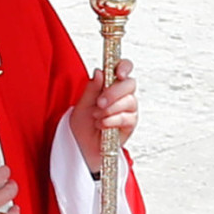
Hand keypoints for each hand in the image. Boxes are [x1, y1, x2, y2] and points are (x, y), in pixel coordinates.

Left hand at [69, 59, 137, 174]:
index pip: (124, 68)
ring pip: (129, 101)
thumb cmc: (84, 124)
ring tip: (96, 117)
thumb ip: (92, 88)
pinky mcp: (131, 123)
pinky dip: (111, 121)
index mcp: (111, 84)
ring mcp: (129, 109)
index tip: (118, 73)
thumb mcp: (82, 104)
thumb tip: (99, 71)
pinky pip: (126, 118)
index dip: (124, 67)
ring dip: (110, 109)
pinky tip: (101, 125)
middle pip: (130, 84)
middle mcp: (123, 94)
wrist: (83, 146)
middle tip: (99, 102)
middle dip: (114, 92)